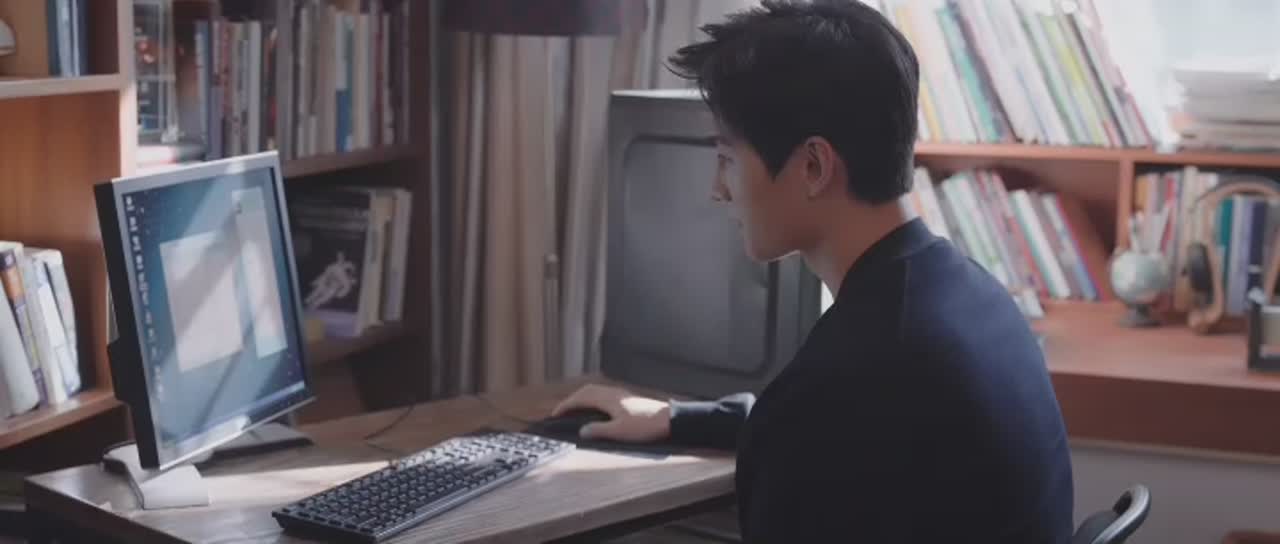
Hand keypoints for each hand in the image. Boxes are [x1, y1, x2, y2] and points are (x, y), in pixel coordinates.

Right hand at [551, 384, 671, 441]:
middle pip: (586, 391)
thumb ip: (599, 431)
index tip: (555, 415)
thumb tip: (581, 431)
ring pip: (595, 391)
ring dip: (582, 398)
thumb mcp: (620, 432)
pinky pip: (603, 394)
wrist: (669, 420)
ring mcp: (621, 394)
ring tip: (575, 410)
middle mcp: (613, 393)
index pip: (581, 398)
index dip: (566, 406)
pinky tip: (596, 410)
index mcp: (608, 399)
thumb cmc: (645, 426)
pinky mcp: (627, 399)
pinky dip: (593, 399)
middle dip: (572, 399)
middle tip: (562, 411)